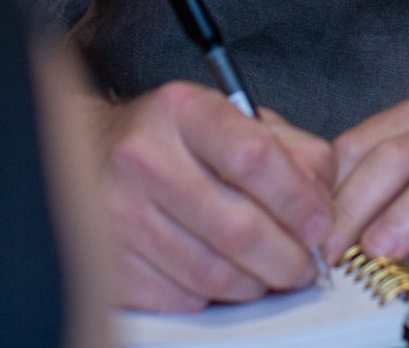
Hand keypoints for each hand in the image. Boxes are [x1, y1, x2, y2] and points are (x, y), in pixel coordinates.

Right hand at [94, 81, 336, 311]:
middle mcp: (145, 157)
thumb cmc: (169, 137)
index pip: (254, 157)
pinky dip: (213, 298)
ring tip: (268, 274)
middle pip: (238, 228)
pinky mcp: (109, 260)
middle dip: (287, 259)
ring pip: (212, 274)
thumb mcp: (229, 118)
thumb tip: (324, 197)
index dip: (299, 200)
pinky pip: (181, 298)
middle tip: (304, 266)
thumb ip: (288, 148)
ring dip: (255, 284)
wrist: (85, 151)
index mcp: (182, 111)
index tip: (319, 225)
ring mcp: (119, 213)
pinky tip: (221, 277)